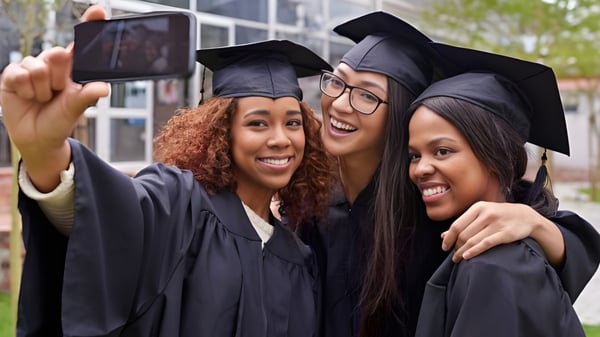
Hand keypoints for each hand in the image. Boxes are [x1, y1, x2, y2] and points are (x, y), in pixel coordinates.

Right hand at [0, 5, 109, 190]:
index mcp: (72, 69)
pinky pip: (20, 74)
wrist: (37, 138)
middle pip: (56, 55)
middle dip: (58, 79)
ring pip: (38, 68)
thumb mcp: (75, 109)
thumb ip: (86, 96)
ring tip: (42, 98)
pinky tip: (26, 96)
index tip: (98, 11)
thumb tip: (103, 88)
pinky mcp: (13, 75)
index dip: (89, 25)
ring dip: (41, 90)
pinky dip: (25, 90)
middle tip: (56, 93)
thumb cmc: (59, 121)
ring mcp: (32, 67)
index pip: (80, 43)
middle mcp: (52, 64)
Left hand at [442, 201, 563, 265]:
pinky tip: (467, 257)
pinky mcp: (505, 234)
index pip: (457, 225)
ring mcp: (496, 223)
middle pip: (463, 234)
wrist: (526, 216)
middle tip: (453, 255)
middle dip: (456, 246)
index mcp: (478, 207)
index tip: (444, 247)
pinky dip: (474, 251)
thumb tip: (443, 235)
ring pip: (472, 240)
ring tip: (457, 259)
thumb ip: (464, 223)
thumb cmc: (499, 215)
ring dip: (462, 251)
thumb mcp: (481, 214)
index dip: (448, 238)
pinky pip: (485, 244)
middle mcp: (486, 214)